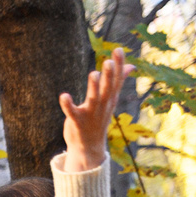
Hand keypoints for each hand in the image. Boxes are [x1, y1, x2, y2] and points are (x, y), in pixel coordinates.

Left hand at [58, 48, 133, 172]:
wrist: (89, 146)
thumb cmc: (98, 118)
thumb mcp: (111, 99)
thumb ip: (118, 81)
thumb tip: (131, 66)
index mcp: (110, 99)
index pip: (116, 80)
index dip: (118, 66)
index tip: (118, 50)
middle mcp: (103, 105)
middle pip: (107, 88)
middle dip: (109, 75)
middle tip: (109, 61)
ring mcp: (91, 114)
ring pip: (93, 99)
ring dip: (93, 87)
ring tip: (93, 73)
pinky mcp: (77, 121)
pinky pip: (72, 112)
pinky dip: (68, 105)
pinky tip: (63, 96)